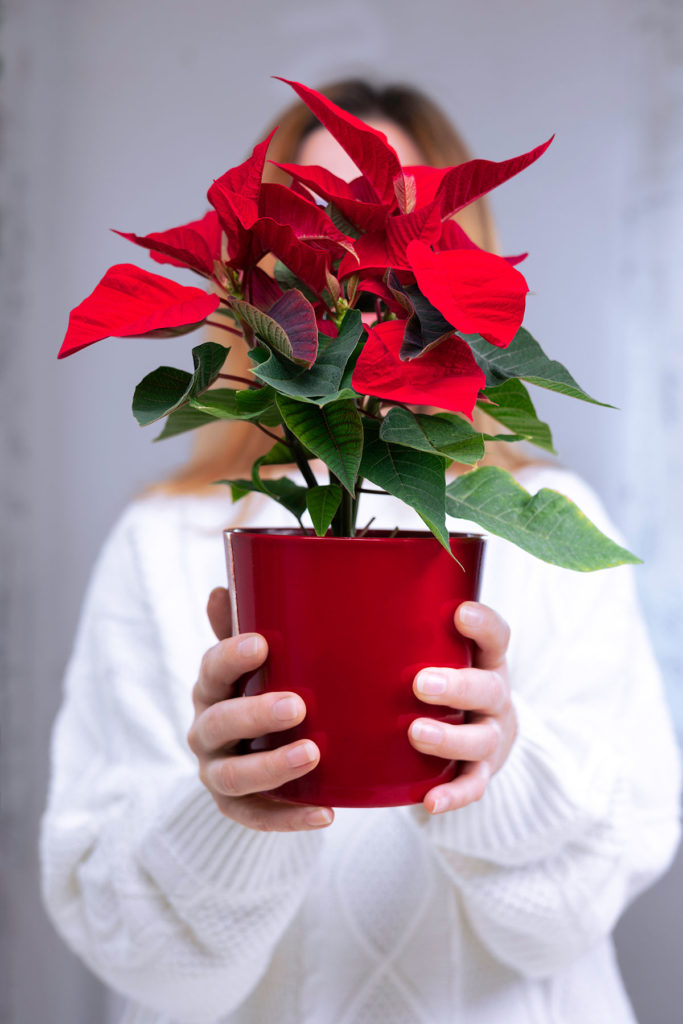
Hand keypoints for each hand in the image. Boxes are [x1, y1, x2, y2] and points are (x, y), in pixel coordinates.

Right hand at [187, 587, 333, 831]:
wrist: (258, 743)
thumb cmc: (263, 685)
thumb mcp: (255, 658)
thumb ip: (244, 624)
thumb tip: (222, 587)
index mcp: (211, 687)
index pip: (211, 669)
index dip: (232, 656)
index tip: (263, 643)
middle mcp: (205, 729)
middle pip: (219, 724)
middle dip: (256, 715)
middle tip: (298, 705)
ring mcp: (216, 771)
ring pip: (233, 776)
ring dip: (272, 766)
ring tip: (313, 754)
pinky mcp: (235, 806)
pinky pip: (257, 818)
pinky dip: (289, 818)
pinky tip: (326, 814)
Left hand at [409, 601, 516, 814]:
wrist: (482, 733)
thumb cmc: (442, 680)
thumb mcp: (437, 653)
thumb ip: (405, 634)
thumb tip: (324, 608)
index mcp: (485, 660)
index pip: (495, 637)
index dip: (482, 624)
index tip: (459, 613)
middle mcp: (494, 696)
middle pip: (489, 688)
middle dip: (457, 685)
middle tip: (420, 684)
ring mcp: (490, 735)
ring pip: (482, 738)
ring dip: (450, 737)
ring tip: (416, 733)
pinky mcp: (481, 771)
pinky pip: (472, 785)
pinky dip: (454, 795)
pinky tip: (430, 801)